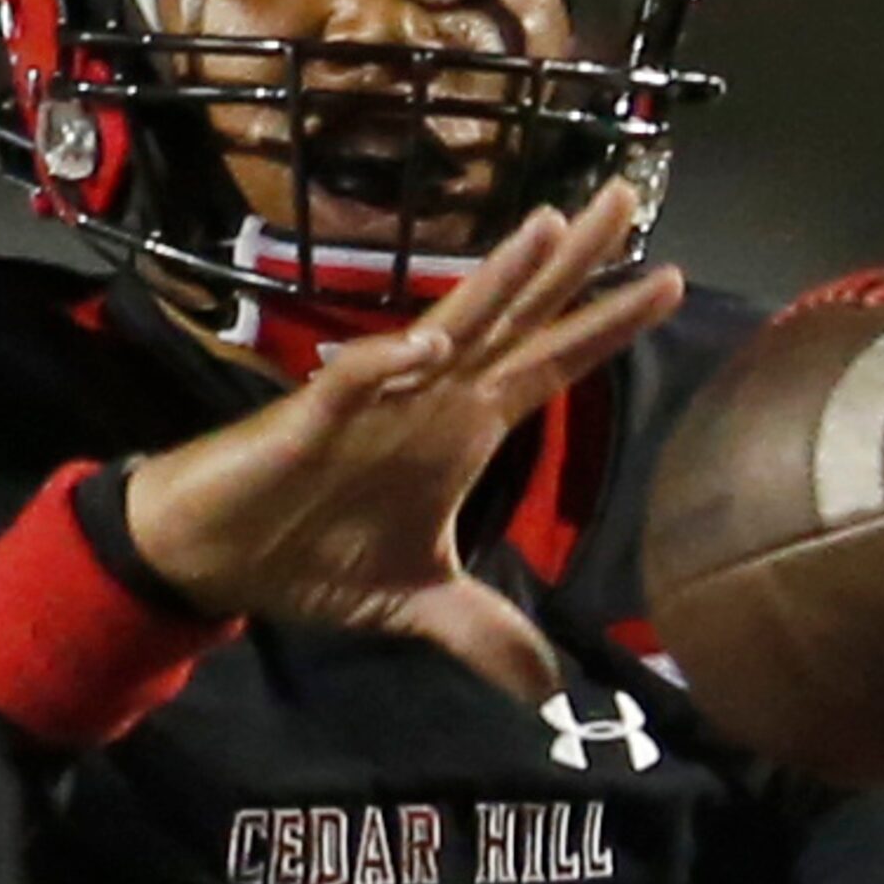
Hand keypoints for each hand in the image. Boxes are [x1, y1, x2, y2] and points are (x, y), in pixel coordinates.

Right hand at [124, 182, 683, 701]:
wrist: (212, 557)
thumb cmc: (309, 554)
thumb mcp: (415, 603)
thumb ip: (482, 630)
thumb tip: (547, 688)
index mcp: (462, 425)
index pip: (551, 363)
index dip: (608, 326)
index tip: (672, 280)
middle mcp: (432, 395)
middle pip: (516, 317)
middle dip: (572, 263)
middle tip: (624, 196)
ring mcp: (375, 400)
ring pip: (447, 326)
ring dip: (496, 280)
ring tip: (549, 228)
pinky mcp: (310, 421)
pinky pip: (353, 382)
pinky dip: (387, 362)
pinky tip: (426, 344)